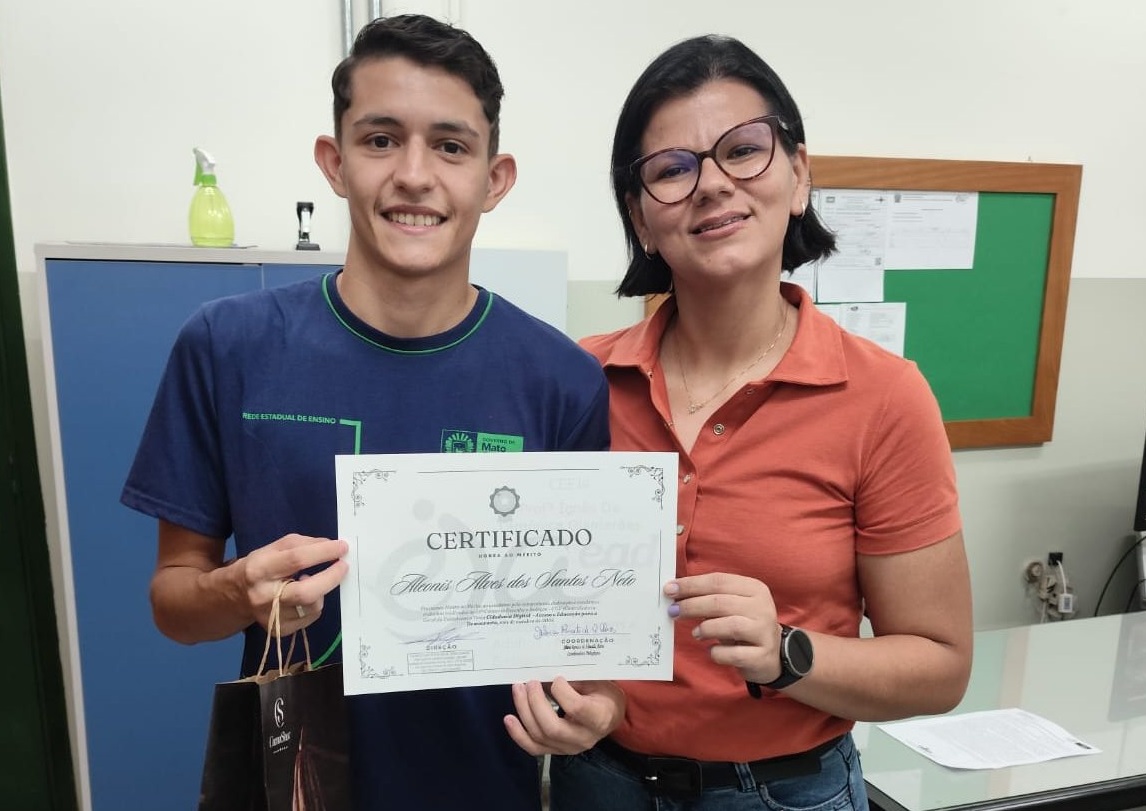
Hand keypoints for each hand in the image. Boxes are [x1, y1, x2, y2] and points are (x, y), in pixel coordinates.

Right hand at [236, 534, 348, 634]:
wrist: (233, 597)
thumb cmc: (259, 567)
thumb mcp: (273, 549)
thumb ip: (301, 544)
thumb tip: (330, 546)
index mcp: (259, 569)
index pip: (296, 560)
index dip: (323, 552)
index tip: (342, 547)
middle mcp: (263, 596)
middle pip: (306, 592)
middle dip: (331, 577)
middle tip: (343, 566)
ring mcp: (271, 617)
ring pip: (311, 606)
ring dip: (323, 590)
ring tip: (315, 580)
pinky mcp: (279, 630)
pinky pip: (309, 617)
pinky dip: (315, 603)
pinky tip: (306, 596)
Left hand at [503, 678, 625, 755]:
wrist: (609, 716)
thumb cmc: (603, 694)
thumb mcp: (596, 681)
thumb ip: (574, 679)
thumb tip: (546, 671)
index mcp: (598, 718)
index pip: (577, 708)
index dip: (562, 692)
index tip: (556, 678)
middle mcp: (583, 738)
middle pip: (552, 727)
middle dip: (535, 703)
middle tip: (529, 682)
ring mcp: (568, 748)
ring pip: (539, 736)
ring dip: (524, 711)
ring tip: (517, 689)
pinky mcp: (556, 751)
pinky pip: (533, 747)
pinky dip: (518, 734)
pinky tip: (509, 719)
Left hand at [667, 572, 782, 684]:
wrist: (774, 655)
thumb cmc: (745, 625)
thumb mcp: (732, 606)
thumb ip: (710, 597)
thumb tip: (676, 593)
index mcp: (754, 588)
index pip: (718, 581)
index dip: (691, 584)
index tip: (669, 589)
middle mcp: (762, 607)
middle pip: (720, 602)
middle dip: (692, 606)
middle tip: (673, 611)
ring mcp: (764, 632)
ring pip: (729, 625)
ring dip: (705, 628)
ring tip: (695, 633)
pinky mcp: (762, 656)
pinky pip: (733, 654)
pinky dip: (717, 652)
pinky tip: (711, 650)